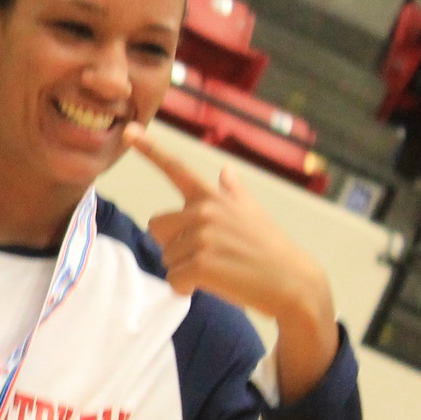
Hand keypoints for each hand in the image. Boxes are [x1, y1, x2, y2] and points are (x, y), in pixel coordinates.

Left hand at [126, 123, 331, 329]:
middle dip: (175, 245)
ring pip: (166, 258)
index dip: (149, 148)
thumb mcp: (252, 213)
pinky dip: (187, 288)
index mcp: (212, 196)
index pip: (176, 168)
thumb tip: (226, 169)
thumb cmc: (270, 248)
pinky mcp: (201, 264)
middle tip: (209, 254)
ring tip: (219, 269)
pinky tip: (214, 284)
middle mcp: (204, 211)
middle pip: (157, 228)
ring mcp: (202, 237)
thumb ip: (233, 191)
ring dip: (185, 270)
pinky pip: (174, 280)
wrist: (293, 283)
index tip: (127, 131)